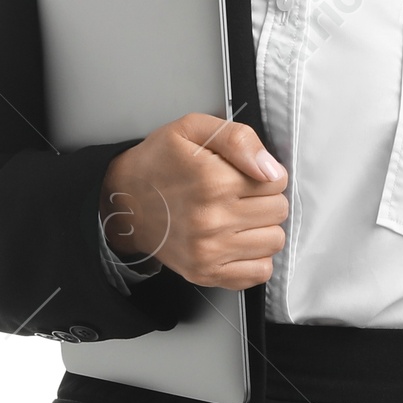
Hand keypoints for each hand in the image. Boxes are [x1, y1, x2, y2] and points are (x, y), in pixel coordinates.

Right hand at [98, 114, 288, 290]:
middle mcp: (212, 220)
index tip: (245, 173)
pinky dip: (255, 257)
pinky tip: (237, 240)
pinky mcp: (205, 273)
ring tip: (238, 216)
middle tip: (239, 194)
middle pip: (279, 210)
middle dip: (266, 198)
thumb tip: (270, 168)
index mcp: (212, 181)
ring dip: (263, 227)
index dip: (266, 173)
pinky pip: (259, 272)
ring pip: (274, 241)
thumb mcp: (192, 129)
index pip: (278, 181)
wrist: (123, 203)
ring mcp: (208, 251)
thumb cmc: (159, 162)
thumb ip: (238, 139)